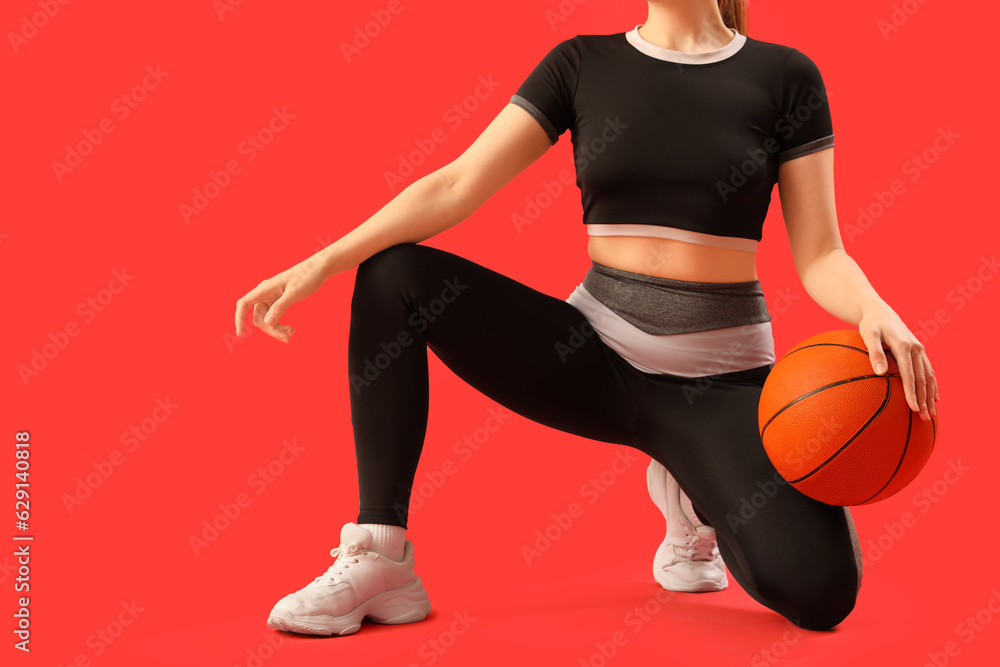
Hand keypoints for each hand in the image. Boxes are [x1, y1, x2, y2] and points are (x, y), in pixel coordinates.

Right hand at [234, 256, 327, 342]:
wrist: (318, 269)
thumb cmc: (306, 277)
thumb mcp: (294, 293)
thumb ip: (280, 307)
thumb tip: (268, 322)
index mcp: (264, 289)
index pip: (244, 304)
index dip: (239, 319)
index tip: (240, 333)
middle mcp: (264, 293)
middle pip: (258, 317)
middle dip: (270, 329)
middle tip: (287, 338)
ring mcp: (271, 297)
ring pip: (266, 318)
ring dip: (276, 329)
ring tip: (291, 334)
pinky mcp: (278, 300)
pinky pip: (273, 316)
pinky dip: (280, 324)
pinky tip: (291, 330)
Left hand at [858, 297, 938, 420]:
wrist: (880, 312)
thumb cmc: (870, 324)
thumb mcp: (868, 334)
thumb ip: (874, 352)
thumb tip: (880, 372)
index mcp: (904, 345)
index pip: (909, 374)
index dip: (912, 392)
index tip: (913, 408)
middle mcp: (916, 348)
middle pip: (922, 378)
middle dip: (924, 399)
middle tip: (924, 418)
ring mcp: (920, 350)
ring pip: (929, 376)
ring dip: (930, 396)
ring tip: (931, 414)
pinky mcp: (919, 352)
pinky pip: (929, 371)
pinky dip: (933, 385)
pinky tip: (934, 398)